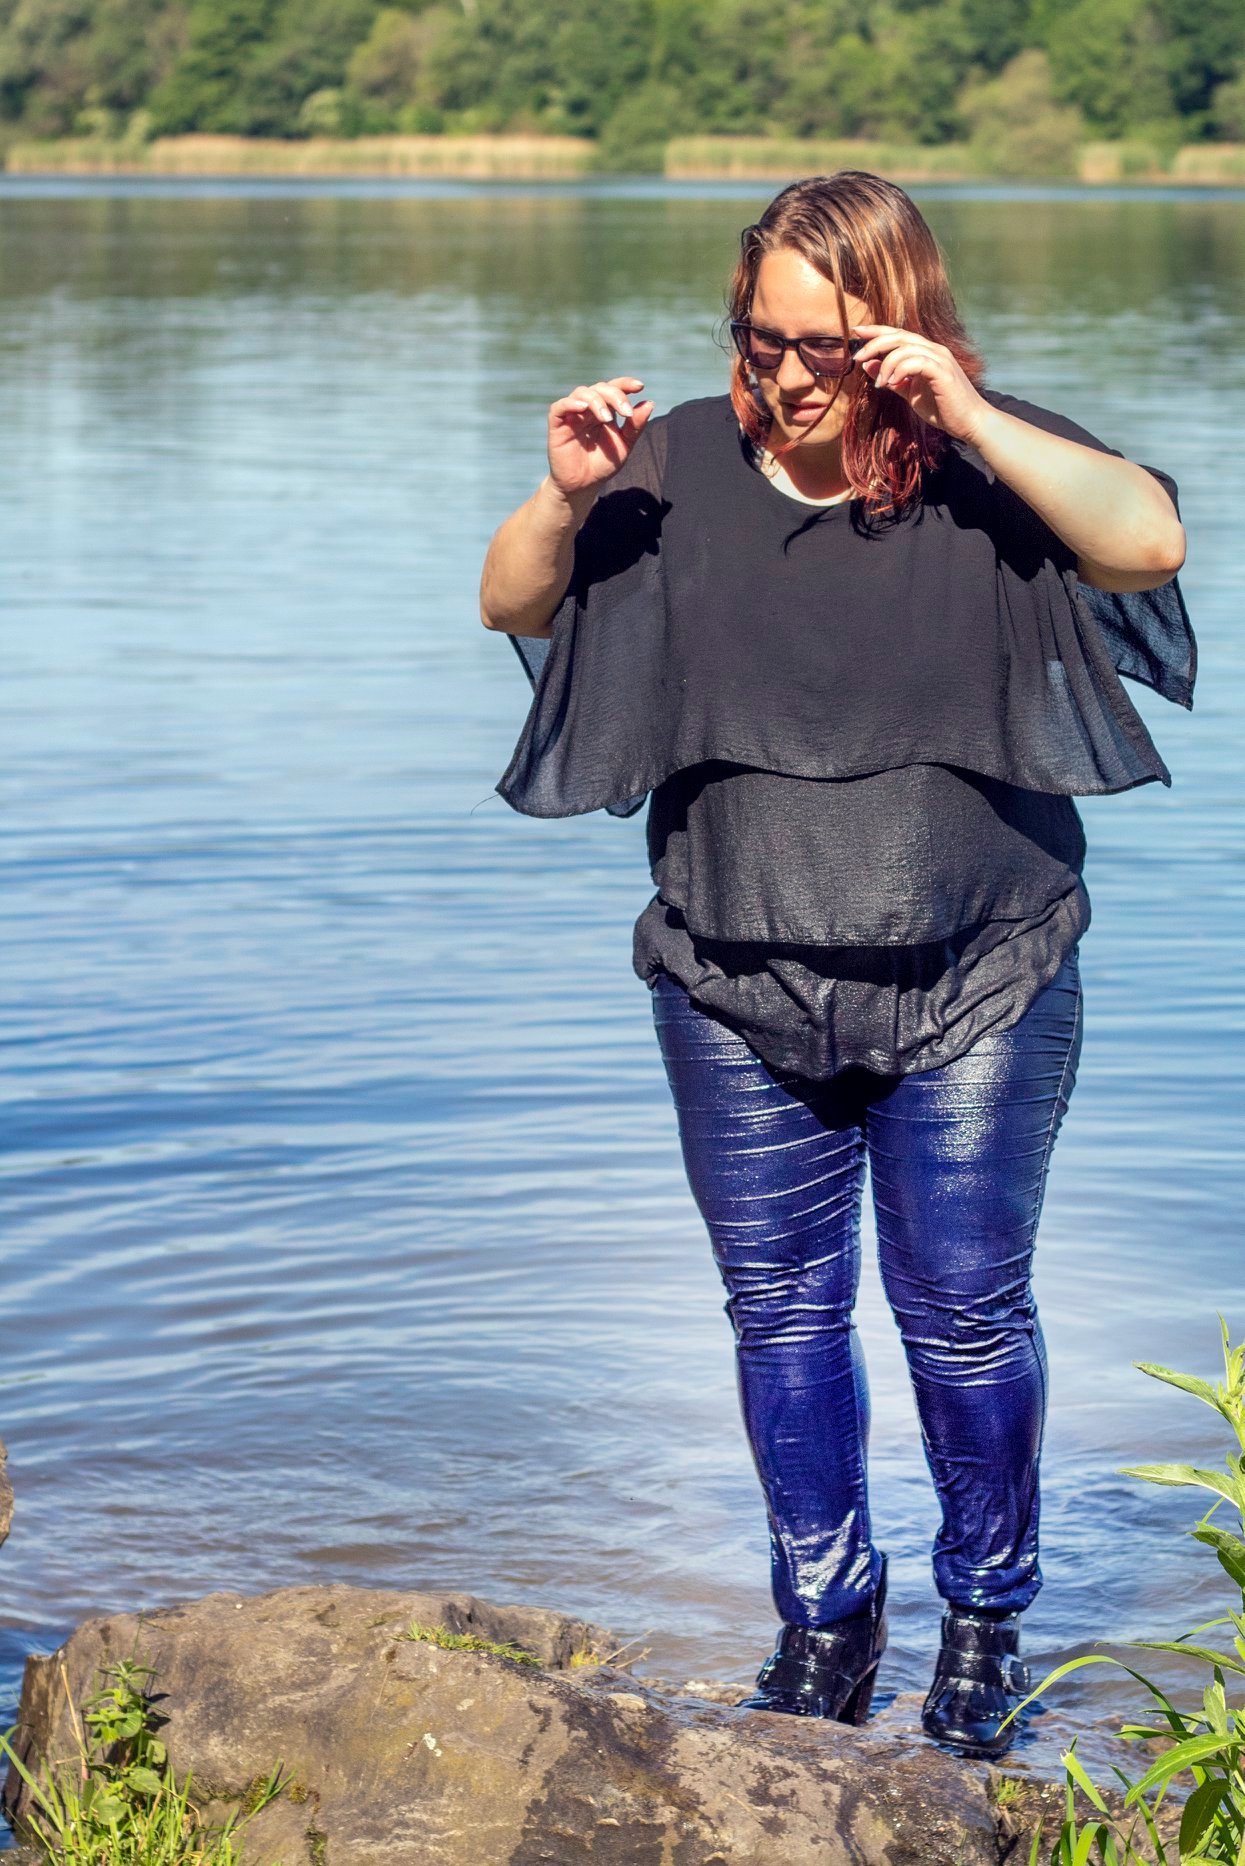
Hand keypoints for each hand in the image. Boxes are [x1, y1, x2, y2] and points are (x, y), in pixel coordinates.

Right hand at [547, 377, 654, 496]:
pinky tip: (583, 408)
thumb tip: (649, 403)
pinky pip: (559, 407)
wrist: (583, 486)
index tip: (640, 387)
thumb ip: (635, 426)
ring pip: (581, 393)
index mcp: (604, 410)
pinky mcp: (557, 425)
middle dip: (615, 396)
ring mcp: (572, 415)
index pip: (613, 388)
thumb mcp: (624, 445)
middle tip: (626, 413)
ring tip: (607, 418)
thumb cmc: (602, 465)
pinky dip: (571, 403)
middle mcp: (587, 409)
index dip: (625, 383)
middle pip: (600, 388)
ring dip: (597, 401)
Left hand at [852, 326, 988, 445]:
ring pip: (905, 348)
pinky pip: (916, 362)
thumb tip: (868, 365)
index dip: (876, 330)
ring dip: (886, 364)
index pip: (898, 334)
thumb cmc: (942, 408)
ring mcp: (940, 358)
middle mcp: (933, 349)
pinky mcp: (943, 371)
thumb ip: (891, 377)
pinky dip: (900, 370)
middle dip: (874, 344)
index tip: (856, 331)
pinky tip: (891, 384)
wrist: (968, 422)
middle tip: (857, 358)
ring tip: (879, 384)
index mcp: (926, 352)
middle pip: (899, 335)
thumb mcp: (909, 392)